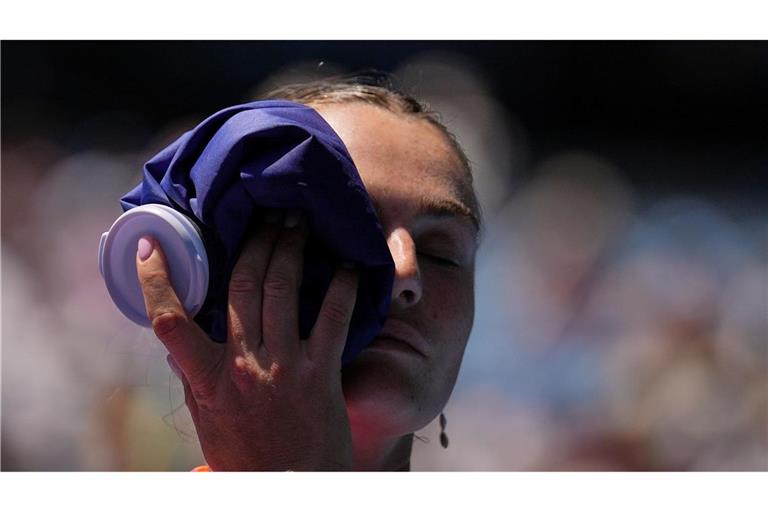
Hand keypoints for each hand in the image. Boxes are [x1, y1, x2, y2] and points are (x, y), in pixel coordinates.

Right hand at [135, 210, 359, 470]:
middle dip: (254, 241)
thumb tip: (177, 343)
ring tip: (297, 222)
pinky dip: (343, 286)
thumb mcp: (207, 419)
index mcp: (206, 378)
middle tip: (266, 213)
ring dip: (290, 248)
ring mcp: (284, 366)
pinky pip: (334, 317)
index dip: (158, 280)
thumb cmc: (246, 455)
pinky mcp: (322, 373)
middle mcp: (243, 365)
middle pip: (241, 285)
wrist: (289, 488)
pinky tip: (349, 264)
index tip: (152, 245)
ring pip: (282, 289)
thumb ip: (194, 376)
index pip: (170, 321)